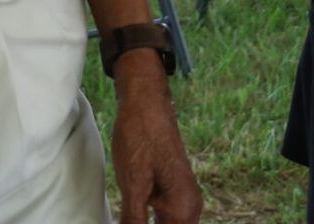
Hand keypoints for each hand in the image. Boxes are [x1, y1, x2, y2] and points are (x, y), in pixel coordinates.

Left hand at [110, 56, 200, 222]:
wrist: (146, 102)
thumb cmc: (141, 137)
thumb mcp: (133, 184)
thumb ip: (133, 221)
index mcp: (183, 209)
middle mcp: (188, 207)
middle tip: (125, 220)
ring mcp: (180, 200)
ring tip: (126, 220)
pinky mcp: (169, 193)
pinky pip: (161, 221)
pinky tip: (130, 222)